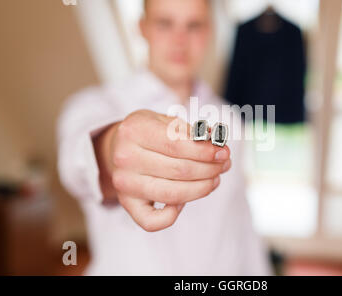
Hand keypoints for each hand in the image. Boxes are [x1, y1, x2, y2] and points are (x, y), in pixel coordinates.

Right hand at [93, 109, 230, 231]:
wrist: (118, 147)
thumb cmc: (149, 133)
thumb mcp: (166, 121)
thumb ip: (191, 131)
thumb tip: (216, 143)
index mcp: (135, 130)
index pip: (177, 144)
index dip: (205, 151)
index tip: (223, 152)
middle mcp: (125, 158)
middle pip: (179, 170)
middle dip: (210, 169)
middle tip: (224, 164)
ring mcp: (125, 184)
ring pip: (172, 194)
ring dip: (202, 188)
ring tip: (215, 179)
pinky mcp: (127, 204)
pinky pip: (152, 221)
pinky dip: (172, 216)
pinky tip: (184, 200)